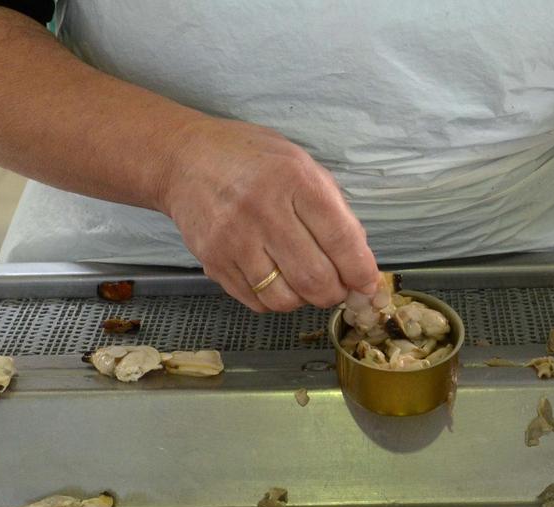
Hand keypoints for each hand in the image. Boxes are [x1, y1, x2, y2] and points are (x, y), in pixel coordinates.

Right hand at [159, 115, 379, 311]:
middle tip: (337, 287)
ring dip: (304, 300)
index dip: (361, 271)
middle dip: (335, 293)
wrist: (185, 159)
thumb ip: (333, 209)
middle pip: (315, 278)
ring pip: (285, 298)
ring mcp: (234, 239)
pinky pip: (256, 301)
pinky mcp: (213, 260)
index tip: (368, 285)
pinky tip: (277, 280)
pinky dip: (275, 300)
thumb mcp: (301, 165)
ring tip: (305, 283)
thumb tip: (360, 261)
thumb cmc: (252, 159)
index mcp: (295, 180)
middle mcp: (264, 210)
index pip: (340, 240)